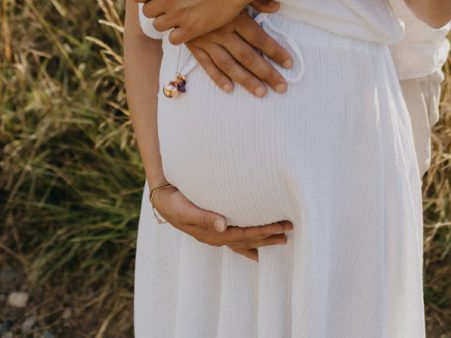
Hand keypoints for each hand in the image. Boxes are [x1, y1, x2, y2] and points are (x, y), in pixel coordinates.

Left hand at [134, 0, 250, 43]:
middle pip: (147, 12)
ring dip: (167, 22)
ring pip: (159, 26)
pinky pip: (174, 39)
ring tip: (179, 16)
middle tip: (170, 6)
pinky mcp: (193, 28)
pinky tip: (188, 26)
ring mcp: (180, 15)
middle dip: (157, 9)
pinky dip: (179, 35)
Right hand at [152, 186, 292, 261]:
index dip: (264, 232)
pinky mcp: (213, 227)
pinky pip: (235, 238)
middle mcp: (217, 237)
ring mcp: (215, 234)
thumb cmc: (173, 202)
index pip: (244, 235)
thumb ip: (203, 217)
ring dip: (262, 239)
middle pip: (248, 239)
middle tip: (290, 230)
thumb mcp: (185, 209)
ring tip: (281, 239)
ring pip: (244, 240)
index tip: (281, 227)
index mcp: (213, 233)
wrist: (161, 199)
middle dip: (269, 236)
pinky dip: (247, 244)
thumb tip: (223, 226)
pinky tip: (255, 251)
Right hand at [186, 9, 293, 96]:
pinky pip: (206, 64)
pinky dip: (217, 77)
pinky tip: (229, 88)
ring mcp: (206, 39)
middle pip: (247, 56)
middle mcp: (221, 30)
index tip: (289, 64)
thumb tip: (276, 8)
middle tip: (282, 87)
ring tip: (261, 92)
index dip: (275, 51)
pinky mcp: (192, 44)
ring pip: (229, 64)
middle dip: (266, 72)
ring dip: (246, 80)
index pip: (259, 38)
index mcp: (234, 15)